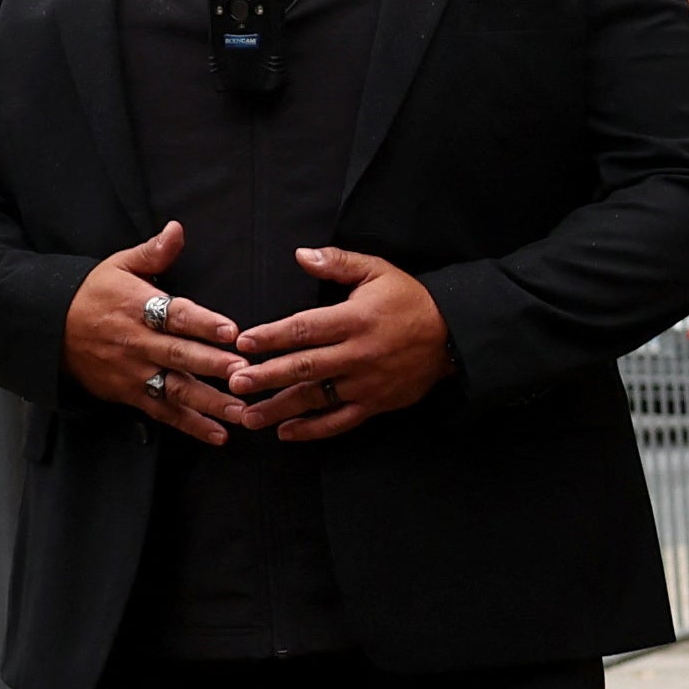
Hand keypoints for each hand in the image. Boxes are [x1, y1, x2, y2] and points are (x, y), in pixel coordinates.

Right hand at [63, 223, 258, 446]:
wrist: (46, 327)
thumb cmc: (92, 293)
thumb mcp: (117, 265)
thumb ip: (153, 253)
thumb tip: (177, 229)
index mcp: (138, 307)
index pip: (175, 315)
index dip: (204, 322)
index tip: (233, 331)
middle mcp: (137, 342)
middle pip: (179, 355)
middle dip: (213, 366)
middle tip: (246, 374)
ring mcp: (133, 371)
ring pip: (175, 390)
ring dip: (209, 403)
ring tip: (241, 412)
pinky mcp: (128, 394)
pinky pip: (163, 412)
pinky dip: (190, 426)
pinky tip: (219, 435)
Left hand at [228, 247, 449, 442]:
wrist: (453, 335)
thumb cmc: (410, 300)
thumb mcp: (377, 271)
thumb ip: (337, 263)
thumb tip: (300, 254)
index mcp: (355, 319)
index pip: (304, 330)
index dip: (271, 337)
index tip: (243, 344)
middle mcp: (358, 354)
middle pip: (305, 367)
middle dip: (266, 377)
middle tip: (235, 384)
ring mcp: (367, 383)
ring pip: (317, 398)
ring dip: (280, 408)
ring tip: (248, 416)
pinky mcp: (377, 403)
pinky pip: (341, 421)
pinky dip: (313, 430)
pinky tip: (286, 433)